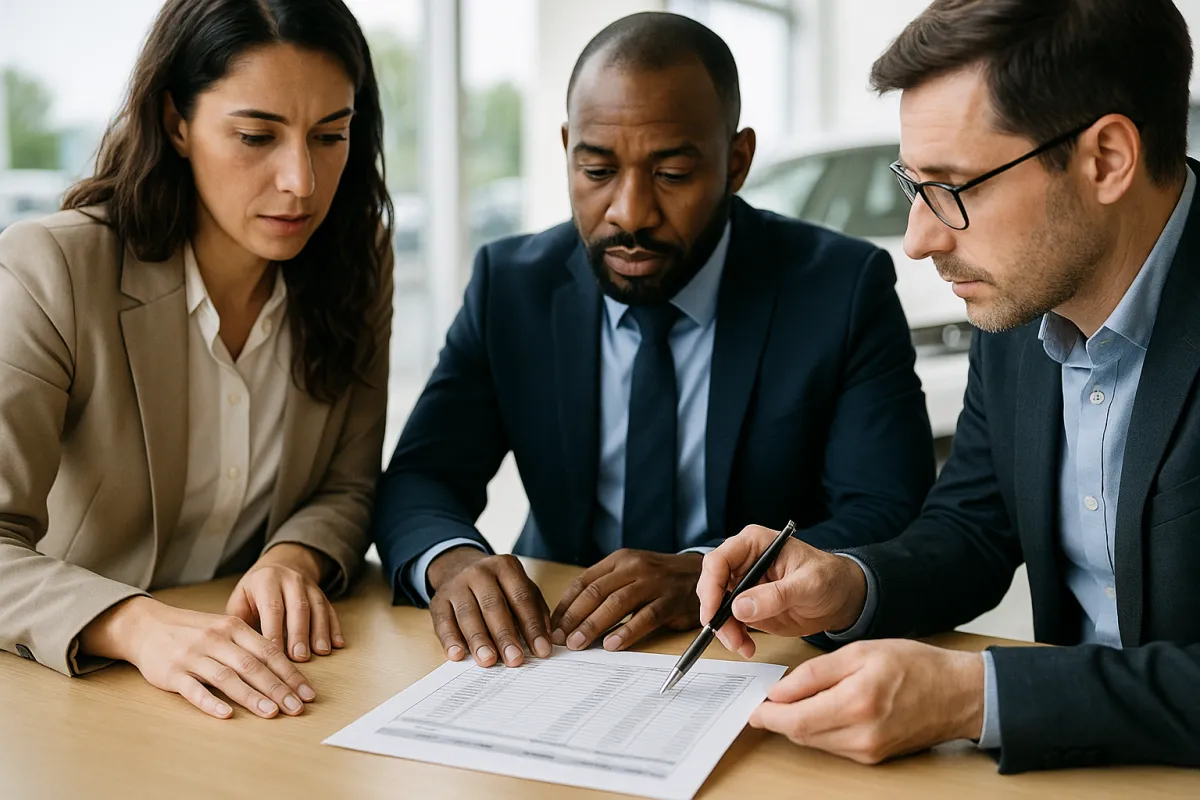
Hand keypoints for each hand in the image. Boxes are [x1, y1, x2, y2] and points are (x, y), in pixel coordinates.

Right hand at [80, 596, 315, 719]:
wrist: (147, 625)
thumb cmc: (193, 630)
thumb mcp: (224, 627)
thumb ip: (250, 644)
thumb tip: (284, 668)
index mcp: (234, 627)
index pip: (269, 652)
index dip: (290, 673)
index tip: (307, 692)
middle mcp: (216, 639)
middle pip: (253, 666)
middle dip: (279, 688)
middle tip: (297, 708)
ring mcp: (193, 656)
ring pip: (227, 677)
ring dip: (252, 697)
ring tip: (272, 713)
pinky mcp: (172, 673)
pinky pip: (193, 689)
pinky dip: (210, 702)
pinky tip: (226, 714)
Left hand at [225, 543, 341, 661]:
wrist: (280, 565)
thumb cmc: (254, 592)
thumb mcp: (240, 598)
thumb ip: (240, 621)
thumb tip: (242, 649)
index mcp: (266, 581)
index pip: (272, 607)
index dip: (274, 631)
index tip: (274, 654)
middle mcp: (291, 580)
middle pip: (298, 607)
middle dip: (299, 633)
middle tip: (299, 656)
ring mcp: (309, 586)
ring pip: (317, 608)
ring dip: (320, 631)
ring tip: (321, 652)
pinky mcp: (322, 593)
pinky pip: (330, 610)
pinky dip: (334, 627)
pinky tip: (337, 644)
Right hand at [427, 547, 552, 666]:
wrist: (458, 566)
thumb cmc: (498, 586)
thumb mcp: (521, 588)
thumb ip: (535, 610)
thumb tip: (546, 640)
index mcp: (505, 567)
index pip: (521, 598)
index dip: (532, 626)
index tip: (541, 651)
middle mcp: (479, 572)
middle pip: (493, 606)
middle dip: (505, 635)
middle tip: (515, 659)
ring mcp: (456, 585)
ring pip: (467, 614)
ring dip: (478, 640)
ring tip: (488, 661)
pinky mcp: (438, 601)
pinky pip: (443, 621)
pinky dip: (450, 639)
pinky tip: (457, 655)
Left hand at [550, 549, 702, 652]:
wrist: (701, 573)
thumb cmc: (659, 579)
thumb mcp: (631, 573)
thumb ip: (606, 589)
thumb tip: (572, 619)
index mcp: (620, 560)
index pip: (584, 582)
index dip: (566, 605)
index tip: (552, 626)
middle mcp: (634, 567)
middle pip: (596, 592)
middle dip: (574, 617)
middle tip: (560, 639)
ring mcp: (654, 582)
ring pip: (616, 603)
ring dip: (593, 625)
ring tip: (578, 644)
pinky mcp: (671, 600)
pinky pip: (645, 616)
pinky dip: (627, 632)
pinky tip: (613, 644)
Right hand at [696, 525, 866, 658]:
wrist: (841, 598)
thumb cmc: (829, 578)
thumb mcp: (808, 585)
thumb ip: (776, 595)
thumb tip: (741, 608)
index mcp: (754, 544)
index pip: (719, 560)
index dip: (711, 586)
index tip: (713, 612)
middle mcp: (743, 562)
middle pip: (712, 585)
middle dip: (715, 613)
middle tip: (728, 635)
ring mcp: (744, 585)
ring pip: (716, 606)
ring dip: (724, 629)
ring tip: (742, 646)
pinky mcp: (747, 606)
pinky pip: (729, 622)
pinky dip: (733, 636)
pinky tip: (746, 647)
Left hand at [749, 640, 984, 763]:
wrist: (958, 694)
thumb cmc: (916, 666)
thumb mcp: (860, 653)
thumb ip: (815, 673)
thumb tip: (780, 691)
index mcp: (857, 703)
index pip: (796, 718)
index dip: (768, 714)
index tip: (753, 706)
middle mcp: (862, 734)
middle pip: (802, 733)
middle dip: (779, 718)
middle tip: (764, 703)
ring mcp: (868, 750)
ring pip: (815, 741)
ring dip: (797, 724)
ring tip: (789, 702)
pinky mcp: (873, 757)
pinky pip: (832, 745)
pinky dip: (819, 729)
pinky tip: (818, 710)